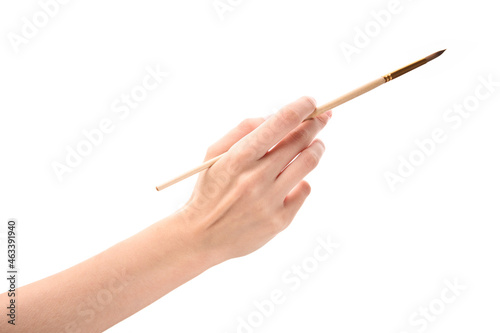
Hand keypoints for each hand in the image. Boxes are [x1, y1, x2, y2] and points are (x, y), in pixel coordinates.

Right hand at [176, 96, 331, 262]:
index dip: (301, 108)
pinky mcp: (280, 220)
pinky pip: (304, 190)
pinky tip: (296, 178)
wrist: (201, 236)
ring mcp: (269, 200)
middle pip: (299, 141)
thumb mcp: (214, 155)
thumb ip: (241, 131)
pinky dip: (303, 180)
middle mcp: (256, 178)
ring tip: (317, 144)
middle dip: (315, 125)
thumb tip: (272, 118)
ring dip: (317, 148)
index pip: (279, 123)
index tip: (312, 101)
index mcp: (238, 158)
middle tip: (322, 118)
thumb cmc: (210, 189)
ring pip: (307, 163)